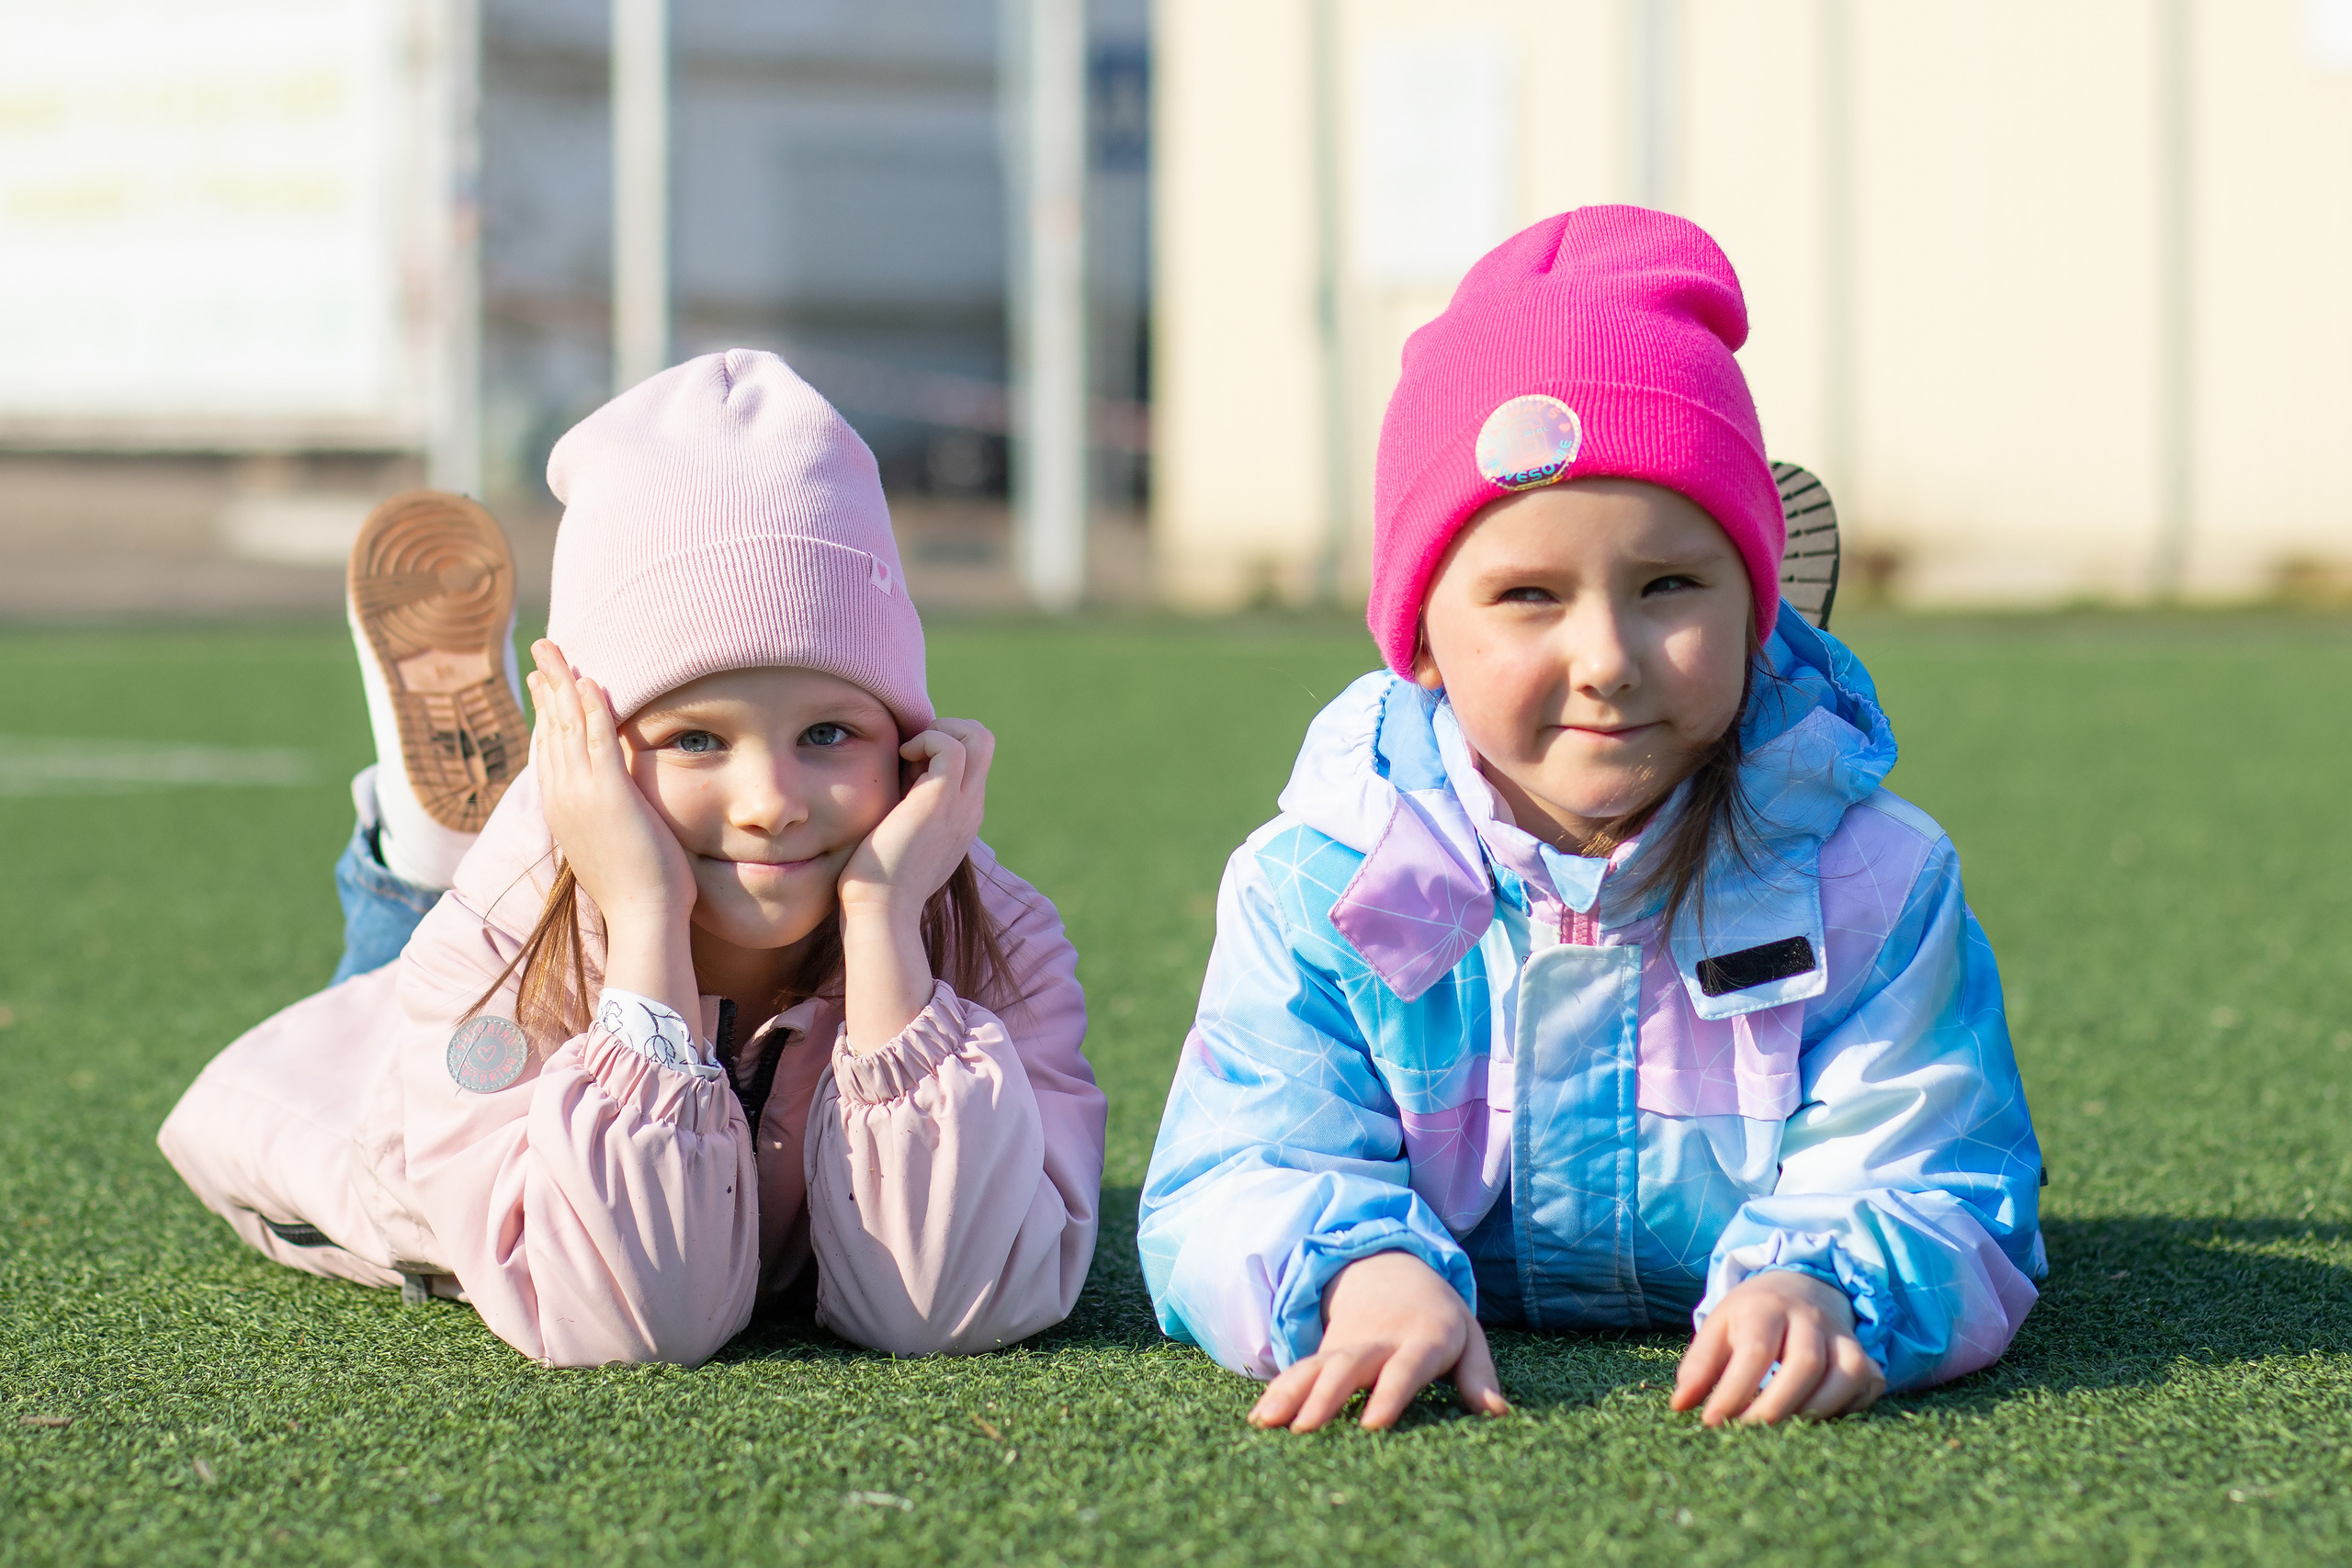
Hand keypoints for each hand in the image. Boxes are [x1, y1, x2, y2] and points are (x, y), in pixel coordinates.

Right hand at [525, 639, 697, 1023]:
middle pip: (550, 729)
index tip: (546, 683)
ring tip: (557, 651)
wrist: (644, 918)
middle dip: (548, 687)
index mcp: (565, 810)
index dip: (548, 711)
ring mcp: (581, 796)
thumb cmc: (643, 889)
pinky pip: (596, 741)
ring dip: (562, 685)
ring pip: (566, 727)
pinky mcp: (607, 796)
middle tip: (543, 651)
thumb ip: (615, 819)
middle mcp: (564, 798)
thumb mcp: (618, 845)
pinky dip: (592, 709)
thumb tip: (623, 812)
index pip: (551, 749)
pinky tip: (591, 681)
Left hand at [836, 719, 994, 1051]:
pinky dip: (925, 739)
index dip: (938, 747)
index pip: (971, 760)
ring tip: (905, 754)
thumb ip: (903, 812)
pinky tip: (899, 759)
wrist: (880, 911)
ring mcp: (962, 804)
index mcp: (962, 817)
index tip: (904, 765)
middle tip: (908, 751)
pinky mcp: (942, 799)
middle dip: (946, 729)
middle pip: (984, 741)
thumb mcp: (898, 837)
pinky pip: (951, 746)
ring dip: (938, 731)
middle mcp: (970, 808)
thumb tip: (887, 786)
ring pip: (977, 736)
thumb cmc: (876, 881)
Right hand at [1246, 1251, 1508, 1432]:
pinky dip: (1277, 1393)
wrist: (1390, 1269)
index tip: (1372, 1425)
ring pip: (1315, 1367)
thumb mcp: (1467, 1336)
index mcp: (1422, 1338)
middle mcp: (1379, 1340)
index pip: (1406, 1368)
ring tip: (1268, 1424)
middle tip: (1306, 1429)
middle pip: (1350, 1366)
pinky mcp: (1324, 1352)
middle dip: (1326, 1397)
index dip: (1389, 1395)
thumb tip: (1499, 1414)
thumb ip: (1479, 1375)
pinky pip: (1298, 1371)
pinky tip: (1259, 1420)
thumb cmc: (1438, 1317)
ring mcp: (1346, 1344)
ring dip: (1290, 1395)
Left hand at [1670, 1270, 1885, 1425]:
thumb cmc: (1751, 1317)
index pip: (1755, 1350)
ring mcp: (1841, 1334)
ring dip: (1817, 1409)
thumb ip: (1699, 1365)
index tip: (1711, 1421)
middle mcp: (1809, 1317)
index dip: (1734, 1390)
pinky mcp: (1864, 1353)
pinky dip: (1849, 1407)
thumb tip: (1679, 1406)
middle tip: (1749, 1433)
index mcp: (1765, 1307)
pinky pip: (1868, 1383)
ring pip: (1845, 1373)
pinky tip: (1820, 1420)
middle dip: (1777, 1406)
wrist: (1800, 1286)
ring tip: (1784, 1432)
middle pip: (1806, 1363)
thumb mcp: (1718, 1327)